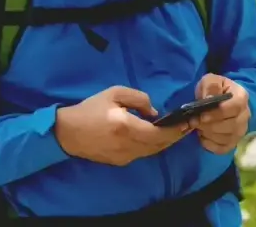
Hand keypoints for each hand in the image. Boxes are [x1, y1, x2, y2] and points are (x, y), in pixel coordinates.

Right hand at [54, 86, 192, 165]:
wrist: (67, 133)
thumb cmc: (90, 110)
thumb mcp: (114, 93)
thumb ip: (139, 99)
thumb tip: (155, 112)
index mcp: (127, 128)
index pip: (159, 134)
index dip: (176, 130)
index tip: (188, 123)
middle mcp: (128, 146)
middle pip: (159, 145)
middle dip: (175, 137)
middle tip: (187, 127)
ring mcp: (124, 157)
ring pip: (152, 151)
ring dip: (165, 142)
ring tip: (175, 131)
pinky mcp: (120, 162)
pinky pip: (142, 154)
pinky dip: (152, 146)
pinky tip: (155, 137)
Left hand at [191, 74, 249, 154]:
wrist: (221, 101)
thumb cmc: (215, 90)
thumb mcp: (210, 80)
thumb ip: (210, 86)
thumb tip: (208, 98)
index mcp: (241, 98)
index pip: (233, 108)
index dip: (216, 113)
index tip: (201, 115)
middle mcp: (245, 116)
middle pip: (229, 126)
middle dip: (208, 125)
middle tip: (194, 121)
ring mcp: (240, 132)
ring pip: (224, 138)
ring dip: (207, 134)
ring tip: (199, 126)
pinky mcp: (233, 143)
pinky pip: (221, 149)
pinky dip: (208, 144)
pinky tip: (203, 135)